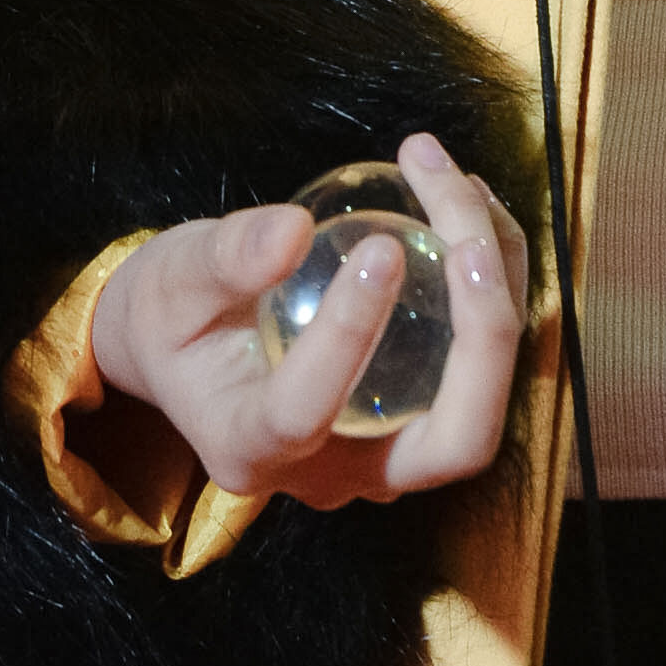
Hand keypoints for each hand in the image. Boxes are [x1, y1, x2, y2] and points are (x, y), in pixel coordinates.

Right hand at [84, 132, 529, 514]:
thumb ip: (224, 260)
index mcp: (249, 448)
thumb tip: (292, 231)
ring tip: (463, 192)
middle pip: (451, 443)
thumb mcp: (171, 279)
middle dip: (481, 343)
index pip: (307, 414)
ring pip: (480, 402)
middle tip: (468, 243)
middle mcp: (333, 473)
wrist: (184, 349)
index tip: (378, 248)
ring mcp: (384, 454)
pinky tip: (469, 204)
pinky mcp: (414, 416)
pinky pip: (477, 366)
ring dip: (494, 296)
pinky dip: (490, 284)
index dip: (350, 337)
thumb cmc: (171, 316)